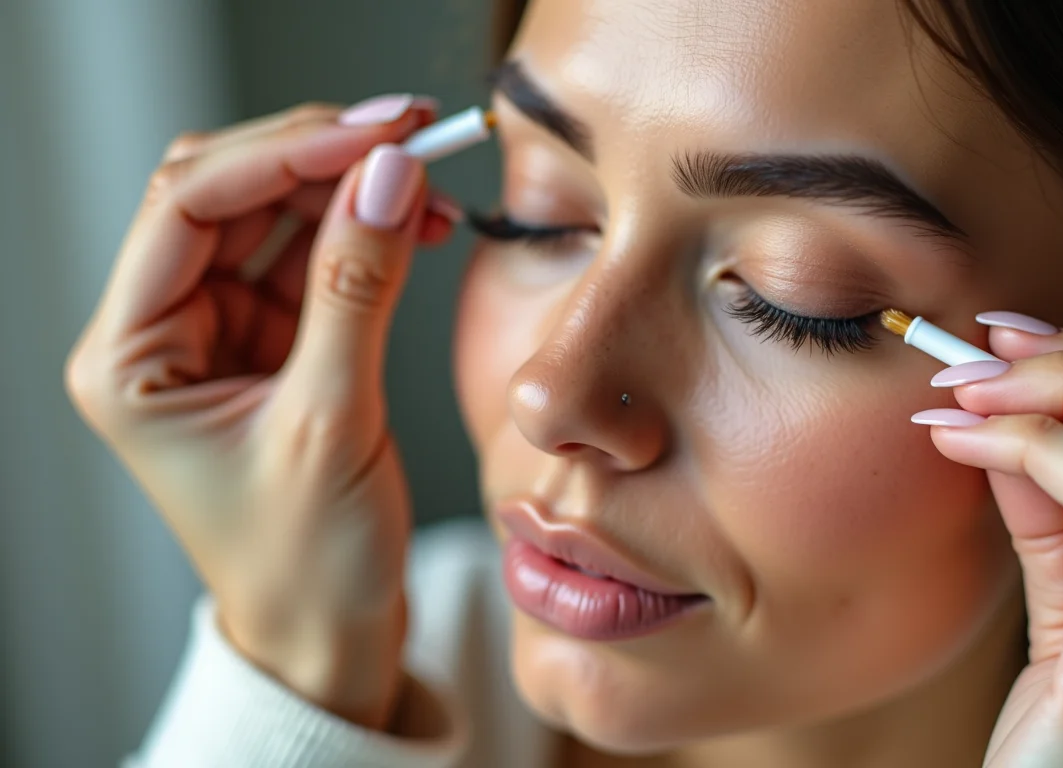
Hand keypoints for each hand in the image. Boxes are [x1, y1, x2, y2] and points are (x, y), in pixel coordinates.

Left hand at [64, 95, 454, 729]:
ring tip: (425, 185)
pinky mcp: (271, 344)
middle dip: (317, 159)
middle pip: (226, 194)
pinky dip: (363, 233)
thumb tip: (387, 179)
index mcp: (131, 359)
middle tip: (408, 136)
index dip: (283, 154)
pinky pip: (312, 259)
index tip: (375, 136)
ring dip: (349, 191)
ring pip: (271, 217)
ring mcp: (218, 335)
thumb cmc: (307, 562)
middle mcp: (162, 335)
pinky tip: (412, 224)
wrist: (329, 634)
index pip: (190, 207)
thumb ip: (357, 291)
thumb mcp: (333, 422)